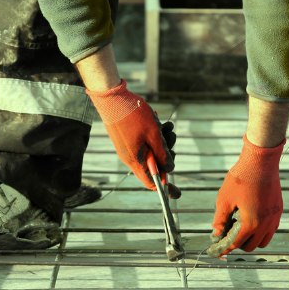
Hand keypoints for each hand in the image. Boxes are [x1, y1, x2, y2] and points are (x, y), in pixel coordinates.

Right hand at [87, 80, 178, 195]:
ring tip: (168, 126)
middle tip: (171, 138)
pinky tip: (158, 121)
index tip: (177, 192)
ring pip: (150, 151)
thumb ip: (163, 154)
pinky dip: (153, 134)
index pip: (151, 183)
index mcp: (135, 161)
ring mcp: (127, 148)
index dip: (166, 187)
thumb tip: (169, 168)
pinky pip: (143, 142)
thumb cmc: (133, 115)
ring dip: (161, 141)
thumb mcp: (154, 134)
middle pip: (153, 166)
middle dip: (166, 155)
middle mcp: (129, 157)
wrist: (111, 97)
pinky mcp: (126, 139)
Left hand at [208, 136, 283, 257]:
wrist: (261, 162)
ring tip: (241, 231)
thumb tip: (216, 232)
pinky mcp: (278, 209)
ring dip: (252, 240)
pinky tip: (252, 221)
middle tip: (228, 237)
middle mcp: (265, 224)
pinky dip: (262, 231)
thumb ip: (220, 218)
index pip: (236, 243)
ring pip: (264, 240)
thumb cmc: (241, 178)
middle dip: (238, 245)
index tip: (217, 250)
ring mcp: (274, 218)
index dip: (225, 248)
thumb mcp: (225, 199)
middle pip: (251, 246)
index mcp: (251, 223)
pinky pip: (271, 229)